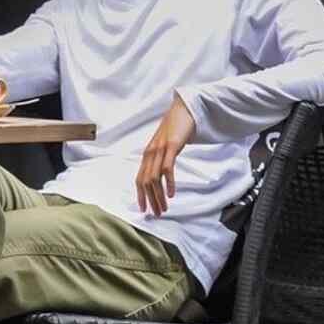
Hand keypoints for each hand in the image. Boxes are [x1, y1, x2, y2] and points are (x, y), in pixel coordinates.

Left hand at [136, 93, 195, 216]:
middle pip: (146, 182)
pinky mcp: (171, 146)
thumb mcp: (166, 147)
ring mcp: (159, 149)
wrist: (184, 110)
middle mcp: (150, 153)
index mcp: (147, 155)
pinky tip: (171, 194)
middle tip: (157, 214)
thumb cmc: (176, 129)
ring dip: (158, 196)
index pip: (139, 179)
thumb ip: (161, 159)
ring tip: (164, 208)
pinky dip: (168, 182)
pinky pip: (167, 168)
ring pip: (154, 178)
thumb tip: (161, 175)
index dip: (141, 196)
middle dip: (150, 200)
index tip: (144, 210)